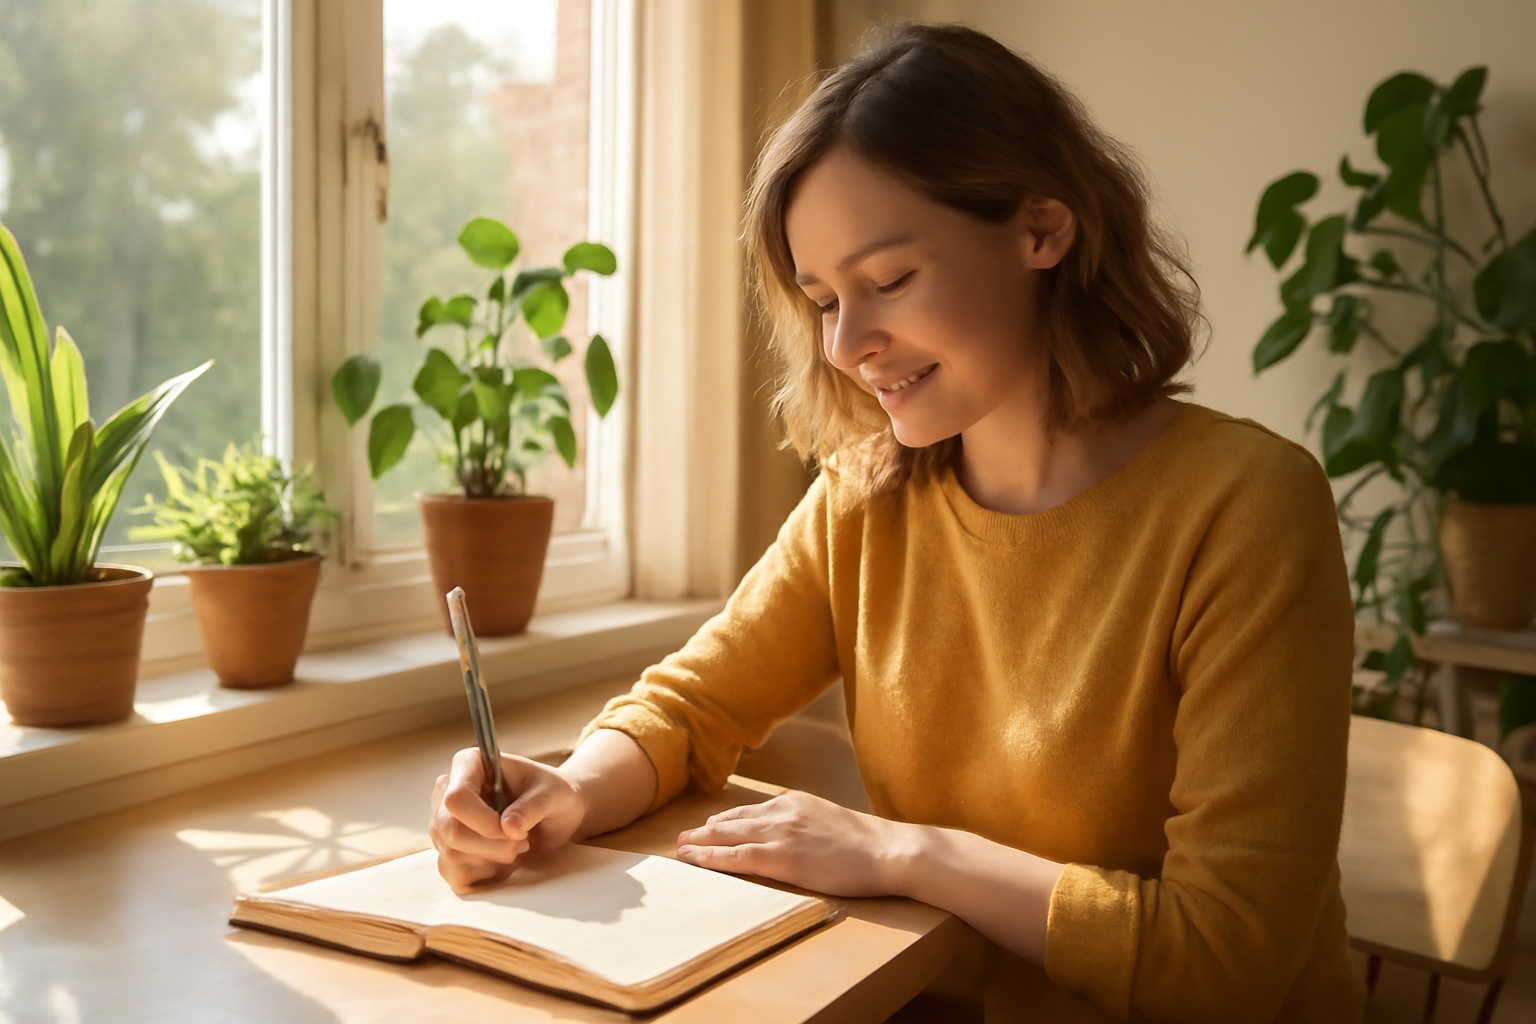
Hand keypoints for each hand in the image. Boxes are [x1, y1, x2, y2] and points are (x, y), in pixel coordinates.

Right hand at [430, 748, 586, 891]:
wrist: (555, 813)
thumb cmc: (552, 794)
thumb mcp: (552, 795)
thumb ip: (532, 807)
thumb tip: (508, 828)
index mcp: (468, 764)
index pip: (456, 798)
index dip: (483, 822)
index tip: (516, 833)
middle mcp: (447, 791)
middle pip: (450, 831)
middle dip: (492, 847)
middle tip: (523, 842)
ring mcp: (444, 822)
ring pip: (452, 855)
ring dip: (492, 860)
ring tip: (517, 846)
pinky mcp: (450, 849)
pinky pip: (454, 873)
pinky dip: (483, 875)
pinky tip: (502, 862)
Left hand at [675, 790, 911, 896]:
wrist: (887, 850)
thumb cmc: (866, 843)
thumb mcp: (829, 821)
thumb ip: (804, 824)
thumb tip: (791, 838)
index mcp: (792, 801)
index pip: (747, 811)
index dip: (723, 823)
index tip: (707, 830)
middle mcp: (780, 811)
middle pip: (730, 820)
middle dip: (703, 832)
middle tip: (682, 841)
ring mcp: (780, 832)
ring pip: (726, 836)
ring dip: (699, 845)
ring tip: (681, 852)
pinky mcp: (781, 857)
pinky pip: (736, 857)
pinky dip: (711, 859)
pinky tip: (695, 863)